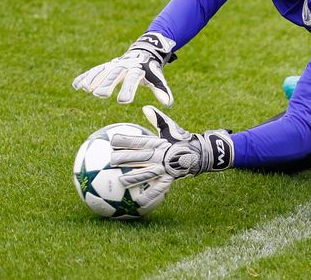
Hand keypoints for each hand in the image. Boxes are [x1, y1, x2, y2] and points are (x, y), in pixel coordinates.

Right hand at [72, 32, 175, 106]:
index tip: (124, 101)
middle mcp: (125, 65)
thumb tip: (168, 104)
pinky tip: (76, 85)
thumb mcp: (157, 78)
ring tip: (84, 89)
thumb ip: (161, 90)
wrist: (145, 50)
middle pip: (115, 74)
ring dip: (93, 79)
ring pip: (103, 71)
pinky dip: (86, 77)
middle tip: (99, 95)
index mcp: (138, 69)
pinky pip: (95, 70)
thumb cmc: (151, 69)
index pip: (134, 79)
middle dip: (107, 84)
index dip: (129, 89)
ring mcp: (114, 64)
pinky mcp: (107, 65)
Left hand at [110, 106, 233, 193]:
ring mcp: (165, 168)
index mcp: (158, 143)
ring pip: (146, 173)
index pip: (139, 141)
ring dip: (133, 177)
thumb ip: (157, 119)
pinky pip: (158, 189)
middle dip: (125, 159)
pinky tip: (138, 203)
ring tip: (120, 181)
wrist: (200, 153)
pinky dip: (149, 196)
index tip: (112, 140)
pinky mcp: (169, 178)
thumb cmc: (182, 139)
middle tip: (110, 161)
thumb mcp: (171, 127)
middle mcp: (160, 156)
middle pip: (140, 157)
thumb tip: (145, 107)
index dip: (126, 140)